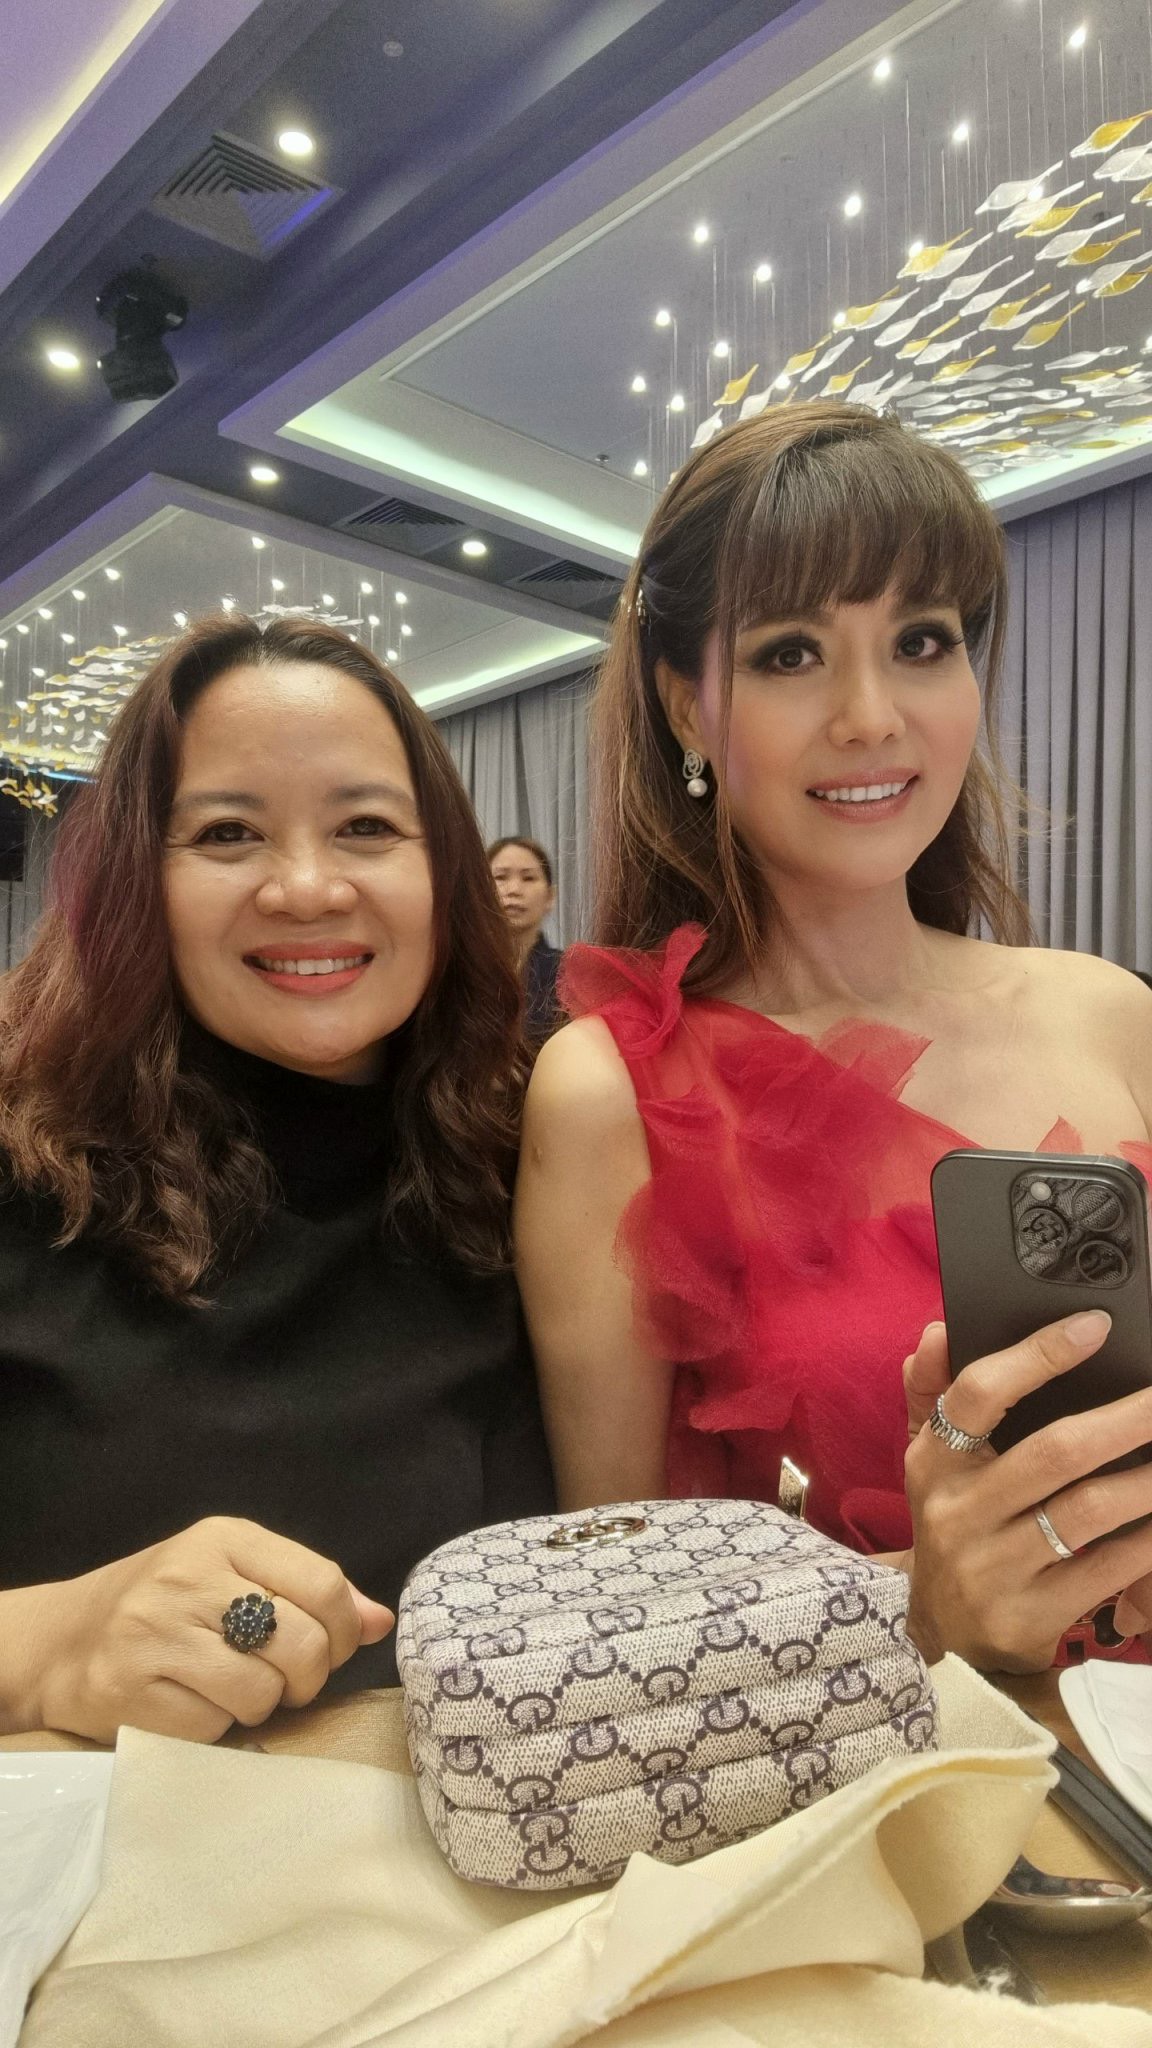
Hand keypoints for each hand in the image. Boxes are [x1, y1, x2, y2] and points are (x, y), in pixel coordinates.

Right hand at [15, 1517, 393, 1743]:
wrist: (65, 1642)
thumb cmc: (169, 1607)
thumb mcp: (235, 1575)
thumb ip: (310, 1592)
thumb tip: (381, 1622)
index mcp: (222, 1539)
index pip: (322, 1583)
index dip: (343, 1630)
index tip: (331, 1648)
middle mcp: (187, 1579)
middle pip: (301, 1643)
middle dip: (308, 1677)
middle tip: (286, 1681)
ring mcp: (154, 1635)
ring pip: (261, 1691)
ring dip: (261, 1705)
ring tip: (233, 1690)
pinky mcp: (130, 1692)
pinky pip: (214, 1728)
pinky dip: (216, 1727)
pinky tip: (194, 1706)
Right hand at [903, 1312, 1151, 1671]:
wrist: (941, 1636)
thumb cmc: (954, 1523)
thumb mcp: (929, 1461)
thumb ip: (932, 1391)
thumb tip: (939, 1331)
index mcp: (934, 1462)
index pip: (979, 1394)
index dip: (1038, 1355)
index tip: (1096, 1326)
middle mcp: (958, 1513)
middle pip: (1055, 1452)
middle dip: (1126, 1419)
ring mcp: (994, 1570)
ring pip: (1089, 1512)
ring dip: (1148, 1480)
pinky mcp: (1030, 1616)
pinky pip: (1107, 1569)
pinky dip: (1147, 1539)